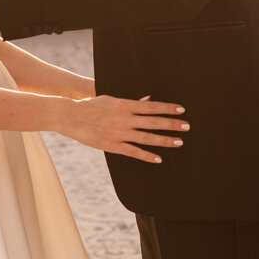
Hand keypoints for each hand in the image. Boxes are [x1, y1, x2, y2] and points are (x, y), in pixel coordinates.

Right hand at [57, 96, 187, 161]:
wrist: (71, 117)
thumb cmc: (92, 106)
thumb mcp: (111, 100)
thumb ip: (131, 103)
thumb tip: (148, 101)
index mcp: (125, 105)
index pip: (152, 107)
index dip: (168, 108)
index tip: (181, 110)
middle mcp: (124, 119)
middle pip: (153, 122)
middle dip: (172, 124)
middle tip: (187, 126)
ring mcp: (119, 133)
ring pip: (147, 138)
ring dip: (164, 140)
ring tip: (179, 142)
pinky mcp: (113, 145)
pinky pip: (133, 152)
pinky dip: (147, 156)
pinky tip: (158, 159)